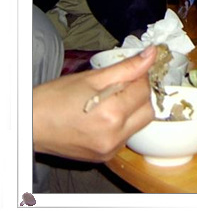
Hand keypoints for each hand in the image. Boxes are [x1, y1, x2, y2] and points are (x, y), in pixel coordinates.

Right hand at [32, 46, 157, 161]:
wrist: (30, 124)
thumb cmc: (55, 99)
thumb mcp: (92, 77)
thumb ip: (127, 67)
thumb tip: (151, 53)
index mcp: (112, 114)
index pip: (144, 90)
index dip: (139, 77)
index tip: (128, 73)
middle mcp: (114, 135)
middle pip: (147, 110)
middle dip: (139, 94)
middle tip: (120, 86)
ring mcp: (109, 149)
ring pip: (139, 124)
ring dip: (133, 110)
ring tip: (111, 100)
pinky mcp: (104, 156)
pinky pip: (126, 136)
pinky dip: (123, 124)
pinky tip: (105, 116)